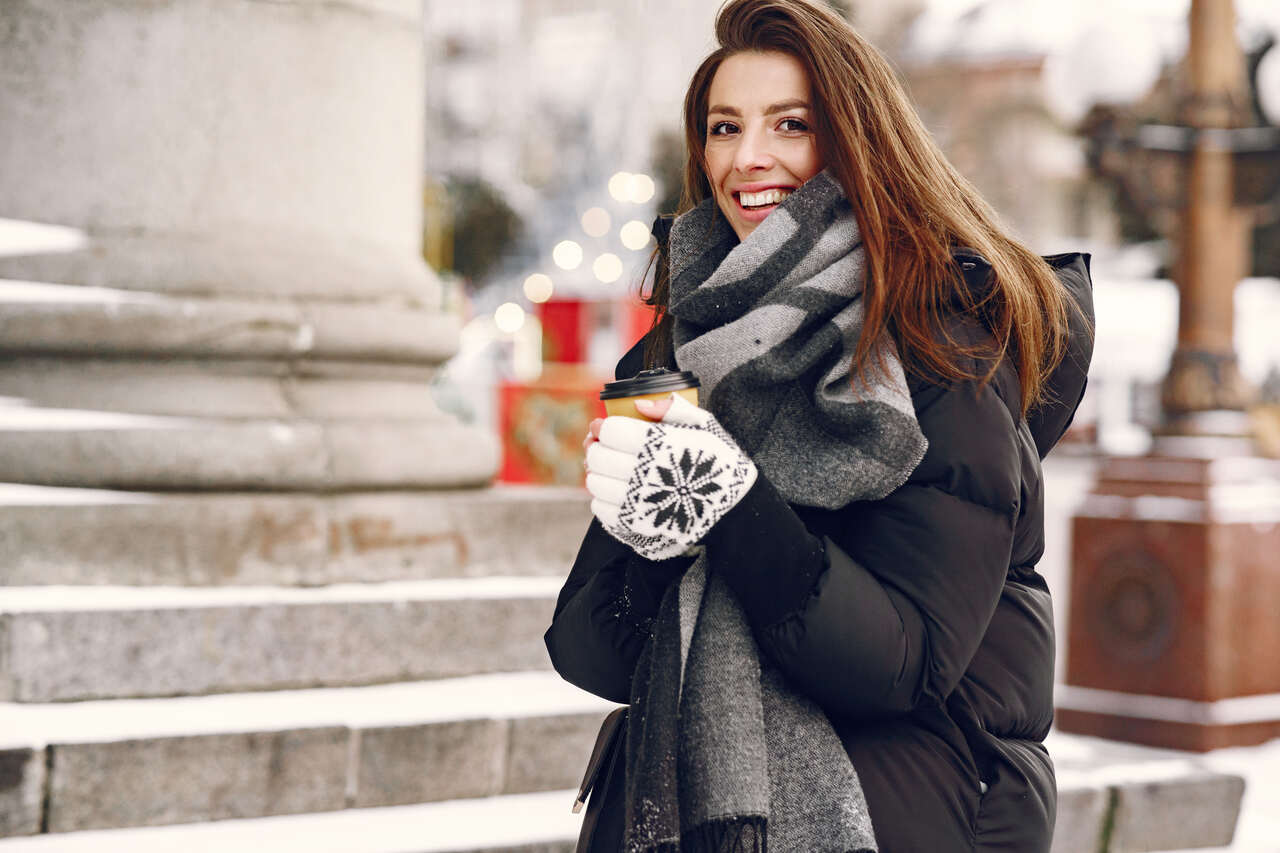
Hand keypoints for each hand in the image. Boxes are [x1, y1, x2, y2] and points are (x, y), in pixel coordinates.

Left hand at [584, 394, 756, 559]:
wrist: (733, 507)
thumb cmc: (718, 461)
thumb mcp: (704, 425)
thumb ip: (672, 409)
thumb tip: (640, 404)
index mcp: (660, 444)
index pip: (611, 431)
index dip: (602, 426)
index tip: (603, 425)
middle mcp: (644, 472)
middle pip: (598, 456)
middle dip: (596, 448)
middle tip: (605, 447)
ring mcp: (637, 500)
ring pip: (595, 482)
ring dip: (597, 473)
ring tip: (610, 469)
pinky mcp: (635, 522)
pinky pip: (600, 509)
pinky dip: (602, 498)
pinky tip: (616, 491)